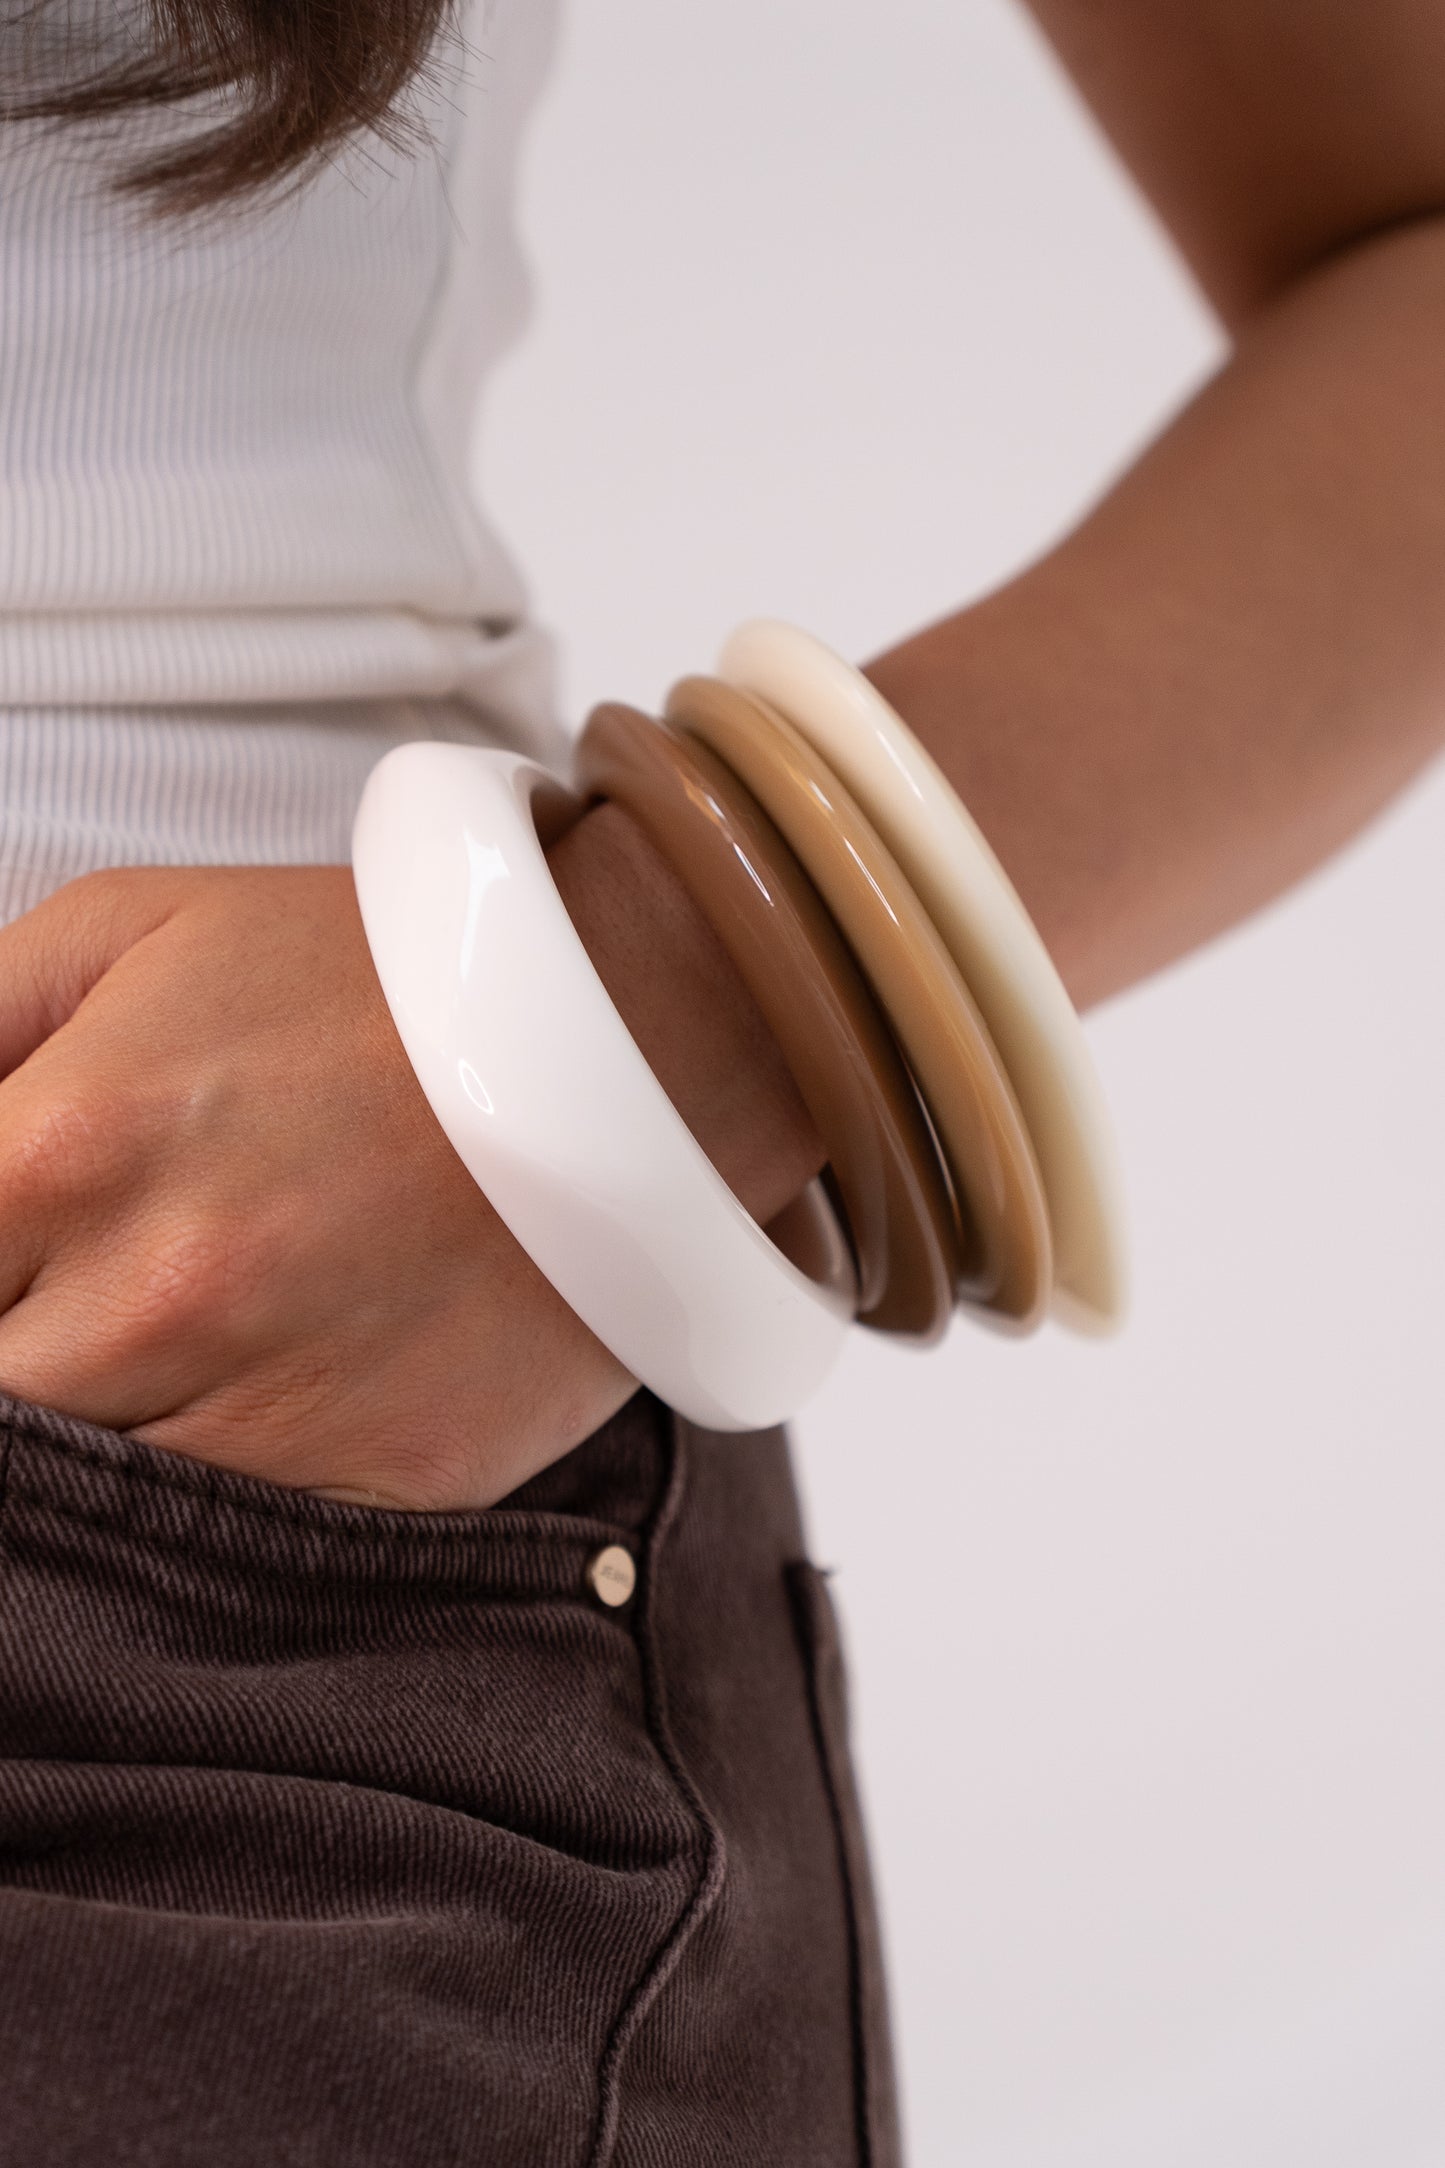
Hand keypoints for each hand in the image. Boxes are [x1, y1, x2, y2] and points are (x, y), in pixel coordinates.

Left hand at [0, 818, 819, 1508]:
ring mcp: (255, 1409)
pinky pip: (211, 1547)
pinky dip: (198, 1499)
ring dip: (97, 1434)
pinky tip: (240, 1408)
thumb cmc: (377, 984)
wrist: (625, 1053)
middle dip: (18, 1352)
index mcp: (61, 1149)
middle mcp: (146, 1300)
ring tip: (173, 1347)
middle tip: (80, 1306)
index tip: (7, 1269)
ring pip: (75, 1506)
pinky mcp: (357, 1485)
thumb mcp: (138, 927)